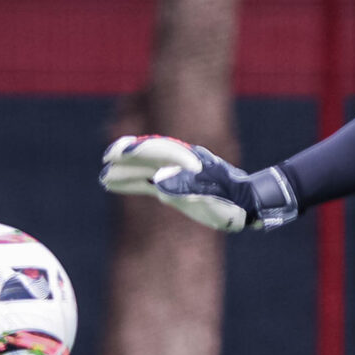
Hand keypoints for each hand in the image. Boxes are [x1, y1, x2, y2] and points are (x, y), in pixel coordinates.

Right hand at [98, 135, 296, 232]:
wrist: (249, 203)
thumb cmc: (233, 199)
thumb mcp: (212, 193)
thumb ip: (184, 186)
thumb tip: (157, 181)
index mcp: (188, 160)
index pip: (157, 150)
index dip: (136, 150)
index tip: (116, 153)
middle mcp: (180, 164)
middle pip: (148, 157)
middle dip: (127, 158)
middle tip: (106, 160)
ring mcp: (177, 174)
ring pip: (146, 170)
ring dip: (126, 173)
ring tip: (105, 177)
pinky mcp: (177, 187)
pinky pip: (150, 183)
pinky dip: (134, 184)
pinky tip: (119, 185)